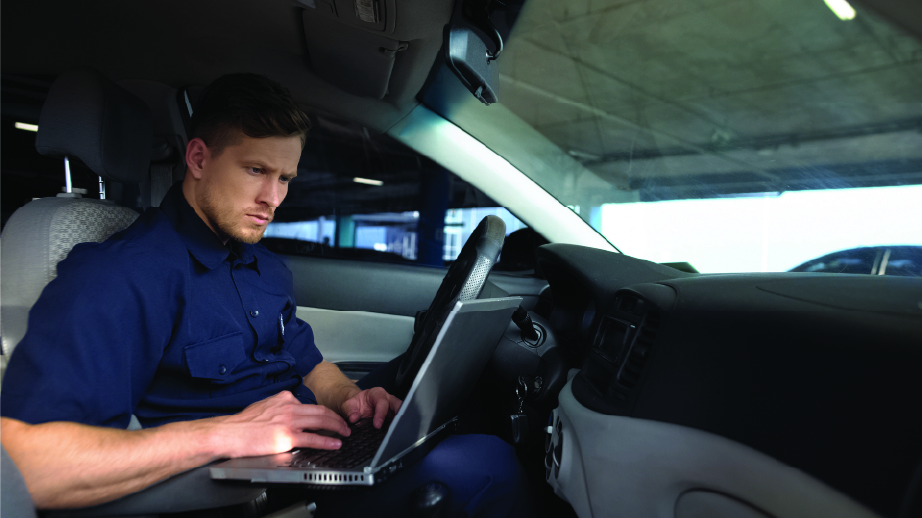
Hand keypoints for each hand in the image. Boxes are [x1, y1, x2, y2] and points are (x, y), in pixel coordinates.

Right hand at [209, 391, 351, 457]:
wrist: (229, 433)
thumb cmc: (242, 424)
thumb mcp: (264, 406)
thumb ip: (279, 408)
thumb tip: (288, 413)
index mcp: (284, 399)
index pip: (310, 404)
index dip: (324, 412)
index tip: (330, 417)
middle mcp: (289, 407)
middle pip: (321, 410)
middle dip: (336, 418)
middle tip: (345, 424)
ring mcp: (289, 421)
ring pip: (322, 421)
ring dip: (337, 427)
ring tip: (345, 432)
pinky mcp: (287, 436)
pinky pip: (313, 438)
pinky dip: (327, 441)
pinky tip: (335, 443)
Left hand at [340, 387, 401, 428]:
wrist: (356, 406)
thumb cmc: (354, 404)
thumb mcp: (348, 405)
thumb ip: (350, 411)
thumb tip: (354, 418)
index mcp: (377, 393)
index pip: (382, 402)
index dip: (381, 414)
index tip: (377, 425)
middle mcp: (387, 399)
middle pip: (398, 405)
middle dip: (398, 415)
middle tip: (396, 428)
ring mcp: (392, 408)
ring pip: (401, 413)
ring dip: (399, 423)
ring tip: (397, 433)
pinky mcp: (393, 416)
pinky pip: (398, 421)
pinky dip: (397, 427)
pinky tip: (395, 434)